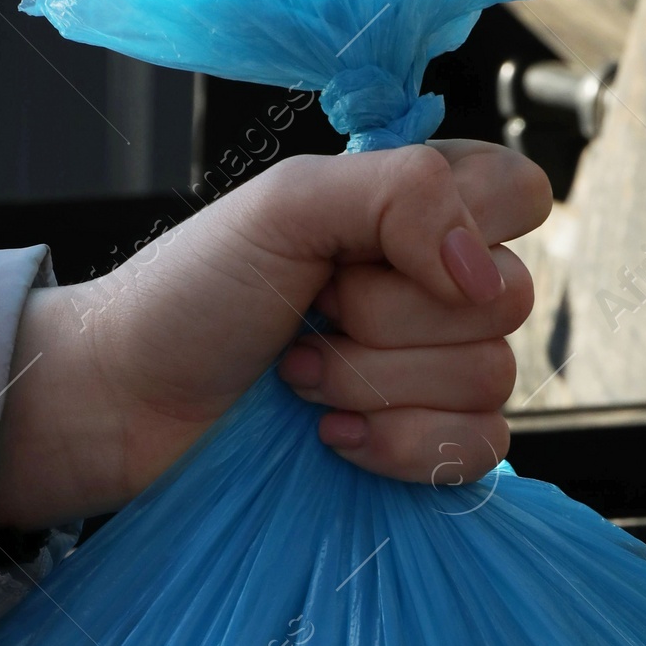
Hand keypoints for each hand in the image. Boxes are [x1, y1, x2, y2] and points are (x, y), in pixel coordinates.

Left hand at [0, 139, 550, 526]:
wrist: (125, 403)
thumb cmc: (189, 297)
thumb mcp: (286, 205)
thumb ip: (404, 195)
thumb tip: (480, 270)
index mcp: (416, 211)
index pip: (519, 195)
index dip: (467, 229)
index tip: (372, 254)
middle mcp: (435, 286)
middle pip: (505, 301)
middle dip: (390, 320)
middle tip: (308, 319)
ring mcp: (431, 373)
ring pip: (491, 380)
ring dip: (377, 384)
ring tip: (298, 379)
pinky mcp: (420, 448)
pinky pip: (478, 450)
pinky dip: (400, 446)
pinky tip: (332, 436)